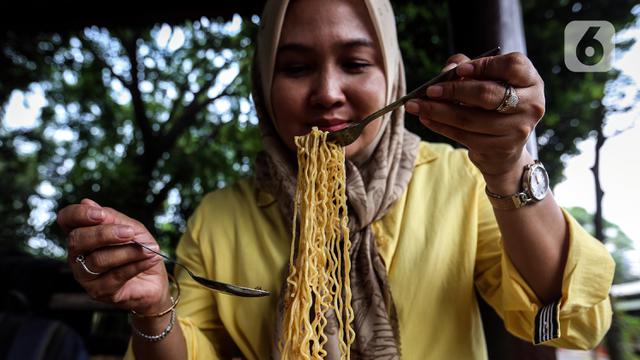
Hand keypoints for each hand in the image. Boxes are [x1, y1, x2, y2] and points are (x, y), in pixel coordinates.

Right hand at [57, 199, 169, 313]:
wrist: (154, 280)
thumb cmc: (139, 249)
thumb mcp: (131, 228)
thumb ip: (112, 219)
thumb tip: (86, 202)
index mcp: (82, 234)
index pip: (66, 220)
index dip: (78, 214)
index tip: (100, 214)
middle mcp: (77, 255)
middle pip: (77, 240)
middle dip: (105, 234)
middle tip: (131, 233)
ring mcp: (84, 275)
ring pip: (98, 260)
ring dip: (128, 251)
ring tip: (150, 248)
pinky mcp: (98, 292)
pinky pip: (116, 275)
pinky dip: (137, 264)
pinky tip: (151, 258)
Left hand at [405, 52, 544, 192]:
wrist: (505, 148)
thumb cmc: (492, 105)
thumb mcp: (487, 82)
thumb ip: (467, 68)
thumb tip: (448, 69)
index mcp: (531, 81)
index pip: (512, 66)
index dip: (485, 66)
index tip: (459, 70)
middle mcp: (531, 105)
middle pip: (488, 94)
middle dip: (454, 91)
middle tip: (428, 90)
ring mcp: (518, 129)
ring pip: (470, 118)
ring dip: (438, 111)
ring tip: (416, 105)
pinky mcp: (501, 148)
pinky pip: (464, 136)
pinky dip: (441, 126)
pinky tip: (425, 119)